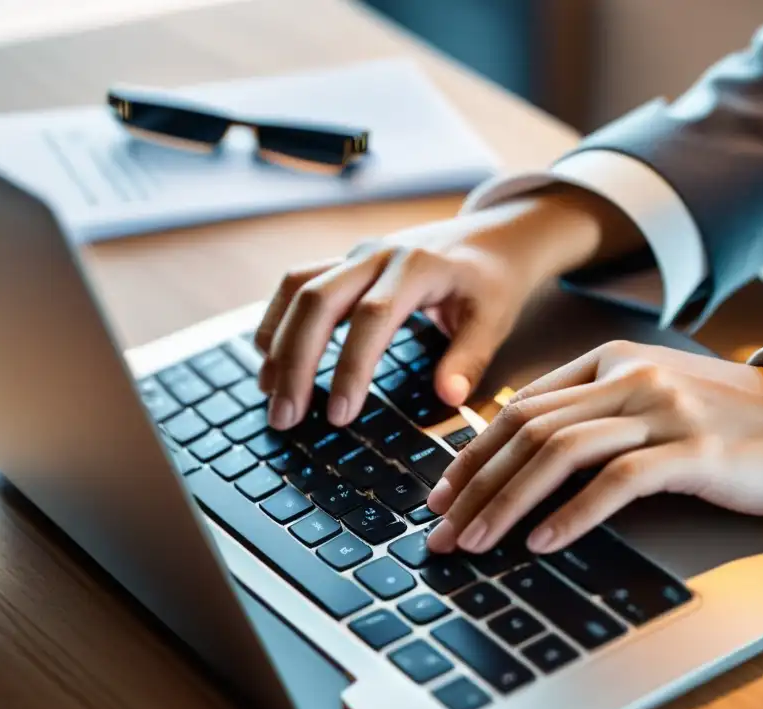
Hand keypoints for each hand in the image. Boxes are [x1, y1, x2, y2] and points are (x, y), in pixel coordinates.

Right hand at [255, 184, 642, 430]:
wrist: (494, 237)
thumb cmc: (493, 282)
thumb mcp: (494, 319)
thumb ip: (470, 358)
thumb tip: (447, 397)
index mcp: (418, 267)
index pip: (372, 318)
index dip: (351, 368)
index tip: (339, 416)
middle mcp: (378, 254)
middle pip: (319, 301)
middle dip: (296, 361)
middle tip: (285, 417)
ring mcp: (357, 255)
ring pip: (299, 289)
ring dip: (278, 340)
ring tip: (268, 392)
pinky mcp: (345, 262)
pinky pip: (298, 283)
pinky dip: (277, 317)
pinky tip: (269, 356)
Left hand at [426, 341, 762, 554]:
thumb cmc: (725, 422)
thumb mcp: (650, 401)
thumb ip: (591, 414)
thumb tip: (521, 455)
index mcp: (609, 362)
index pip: (520, 408)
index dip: (473, 455)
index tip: (442, 496)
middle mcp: (630, 377)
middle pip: (529, 430)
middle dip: (473, 485)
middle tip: (439, 530)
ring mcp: (664, 410)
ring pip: (560, 452)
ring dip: (507, 503)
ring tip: (474, 542)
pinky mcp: (695, 449)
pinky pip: (617, 480)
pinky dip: (573, 514)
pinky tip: (542, 542)